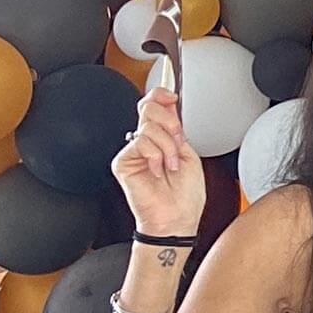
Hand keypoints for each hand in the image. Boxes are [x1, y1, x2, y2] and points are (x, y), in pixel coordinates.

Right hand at [111, 88, 204, 235]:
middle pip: (148, 108)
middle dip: (170, 122)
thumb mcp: (189, 152)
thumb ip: (176, 128)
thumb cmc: (185, 194)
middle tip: (178, 142)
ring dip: (168, 146)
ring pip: (148, 126)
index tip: (172, 96)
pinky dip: (156, 156)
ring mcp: (133, 151)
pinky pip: (141, 143)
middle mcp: (146, 142)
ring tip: (171, 164)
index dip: (161, 95)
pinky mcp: (123, 162)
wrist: (178, 218)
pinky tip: (158, 171)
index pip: (154, 106)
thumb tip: (169, 103)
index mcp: (162, 137)